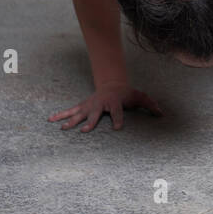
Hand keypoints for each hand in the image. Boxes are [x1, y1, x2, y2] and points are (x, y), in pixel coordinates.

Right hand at [48, 84, 163, 131]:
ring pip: (79, 113)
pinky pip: (71, 111)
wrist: (112, 84)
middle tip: (85, 130)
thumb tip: (162, 114)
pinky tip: (50, 119)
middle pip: (95, 113)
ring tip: (62, 128)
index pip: (118, 111)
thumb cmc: (127, 94)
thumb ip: (150, 105)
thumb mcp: (140, 97)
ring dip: (71, 120)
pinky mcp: (83, 106)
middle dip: (91, 121)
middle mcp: (101, 104)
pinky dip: (61, 114)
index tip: (117, 128)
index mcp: (115, 102)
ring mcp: (90, 105)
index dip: (118, 119)